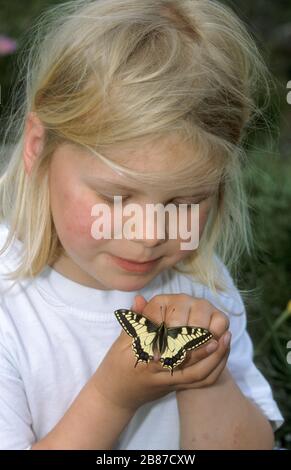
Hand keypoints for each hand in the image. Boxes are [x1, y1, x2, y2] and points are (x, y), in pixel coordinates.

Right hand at [93, 293, 230, 412]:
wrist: (117, 394)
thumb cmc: (117, 364)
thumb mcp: (121, 341)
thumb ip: (135, 321)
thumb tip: (139, 299)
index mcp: (144, 360)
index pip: (168, 351)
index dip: (185, 340)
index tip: (197, 327)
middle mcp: (160, 374)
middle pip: (188, 365)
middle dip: (205, 348)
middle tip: (218, 333)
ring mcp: (171, 382)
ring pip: (198, 375)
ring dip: (215, 358)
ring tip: (225, 339)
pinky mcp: (178, 386)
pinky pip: (201, 382)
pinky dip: (215, 368)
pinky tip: (222, 350)